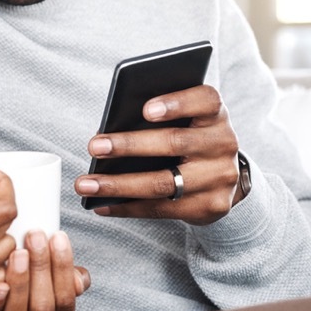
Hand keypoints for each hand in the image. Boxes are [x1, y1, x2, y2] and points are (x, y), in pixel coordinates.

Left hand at [0, 230, 90, 310]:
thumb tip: (80, 279)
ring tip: (18, 253)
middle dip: (42, 270)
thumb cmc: (12, 288)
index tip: (58, 238)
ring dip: (20, 283)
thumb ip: (63, 280)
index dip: (64, 270)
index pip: (65, 304)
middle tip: (36, 237)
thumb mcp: (40, 282)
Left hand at [74, 84, 243, 224]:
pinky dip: (127, 207)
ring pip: (164, 182)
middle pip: (175, 143)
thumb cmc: (190, 135)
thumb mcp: (186, 117)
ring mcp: (219, 178)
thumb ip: (161, 113)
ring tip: (85, 184)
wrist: (224, 175)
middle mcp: (223, 144)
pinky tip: (101, 204)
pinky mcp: (210, 206)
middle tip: (94, 146)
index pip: (204, 100)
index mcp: (215, 113)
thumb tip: (113, 122)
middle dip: (129, 145)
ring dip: (119, 185)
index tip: (145, 110)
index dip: (176, 103)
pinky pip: (162, 209)